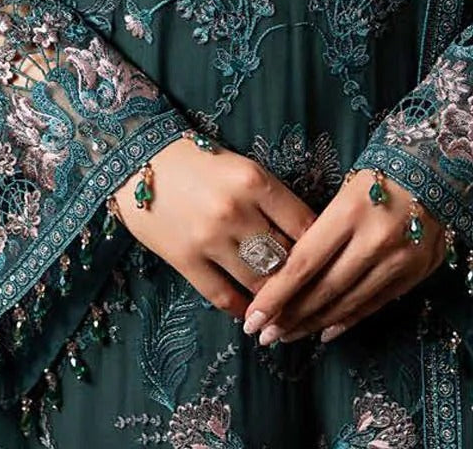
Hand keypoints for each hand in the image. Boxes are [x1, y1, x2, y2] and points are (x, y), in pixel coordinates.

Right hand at [111, 137, 318, 320]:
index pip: (305, 225)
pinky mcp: (185, 260)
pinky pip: (223, 296)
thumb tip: (307, 237)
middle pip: (285, 258)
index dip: (322, 247)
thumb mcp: (242, 167)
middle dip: (303, 279)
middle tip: (315, 294)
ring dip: (276, 300)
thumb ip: (272, 199)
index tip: (331, 261)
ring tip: (289, 311)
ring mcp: (209, 238)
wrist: (140, 158)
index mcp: (255, 180)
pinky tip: (253, 314)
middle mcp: (235, 211)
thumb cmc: (199, 160)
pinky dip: (243, 310)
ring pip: (259, 283)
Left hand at [239, 167, 444, 345]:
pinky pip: (374, 304)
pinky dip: (347, 320)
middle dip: (291, 317)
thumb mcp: (344, 191)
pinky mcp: (415, 273)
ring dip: (314, 323)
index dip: (277, 295)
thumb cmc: (379, 174)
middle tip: (264, 334)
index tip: (253, 317)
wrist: (436, 168)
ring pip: (348, 303)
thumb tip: (287, 272)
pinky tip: (325, 331)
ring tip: (288, 335)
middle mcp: (375, 239)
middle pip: (324, 289)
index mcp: (350, 211)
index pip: (305, 263)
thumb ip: (321, 231)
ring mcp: (399, 260)